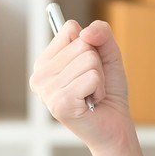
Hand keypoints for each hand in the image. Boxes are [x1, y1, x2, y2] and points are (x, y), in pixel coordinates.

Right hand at [30, 17, 131, 149]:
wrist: (114, 126)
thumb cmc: (108, 92)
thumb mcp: (107, 55)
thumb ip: (101, 33)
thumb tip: (85, 31)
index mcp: (44, 62)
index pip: (69, 29)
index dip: (90, 45)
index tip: (88, 66)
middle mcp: (39, 76)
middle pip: (81, 44)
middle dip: (97, 64)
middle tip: (92, 84)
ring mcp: (47, 91)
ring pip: (88, 59)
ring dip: (99, 78)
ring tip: (92, 94)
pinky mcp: (60, 103)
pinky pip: (92, 76)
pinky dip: (100, 88)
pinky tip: (92, 102)